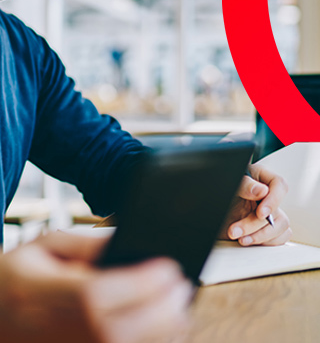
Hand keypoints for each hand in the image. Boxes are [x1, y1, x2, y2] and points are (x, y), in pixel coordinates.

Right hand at [0, 232, 192, 342]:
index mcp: (40, 296)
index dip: (139, 284)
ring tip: (178, 305)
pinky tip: (161, 330)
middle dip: (163, 310)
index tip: (170, 267)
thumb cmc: (17, 278)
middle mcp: (52, 336)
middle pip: (117, 333)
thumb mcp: (45, 247)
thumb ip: (87, 244)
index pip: (95, 297)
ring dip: (163, 333)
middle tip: (182, 285)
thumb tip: (128, 242)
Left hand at [220, 165, 291, 245]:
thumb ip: (245, 185)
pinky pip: (278, 237)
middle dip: (255, 224)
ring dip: (260, 236)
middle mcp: (267, 196)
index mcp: (261, 178)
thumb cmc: (219, 189)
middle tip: (236, 230)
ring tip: (240, 238)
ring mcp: (268, 213)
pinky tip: (248, 240)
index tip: (261, 213)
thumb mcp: (230, 184)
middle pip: (277, 211)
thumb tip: (262, 191)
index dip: (274, 200)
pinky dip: (264, 242)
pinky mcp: (265, 227)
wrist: (205, 207)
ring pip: (281, 227)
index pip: (279, 185)